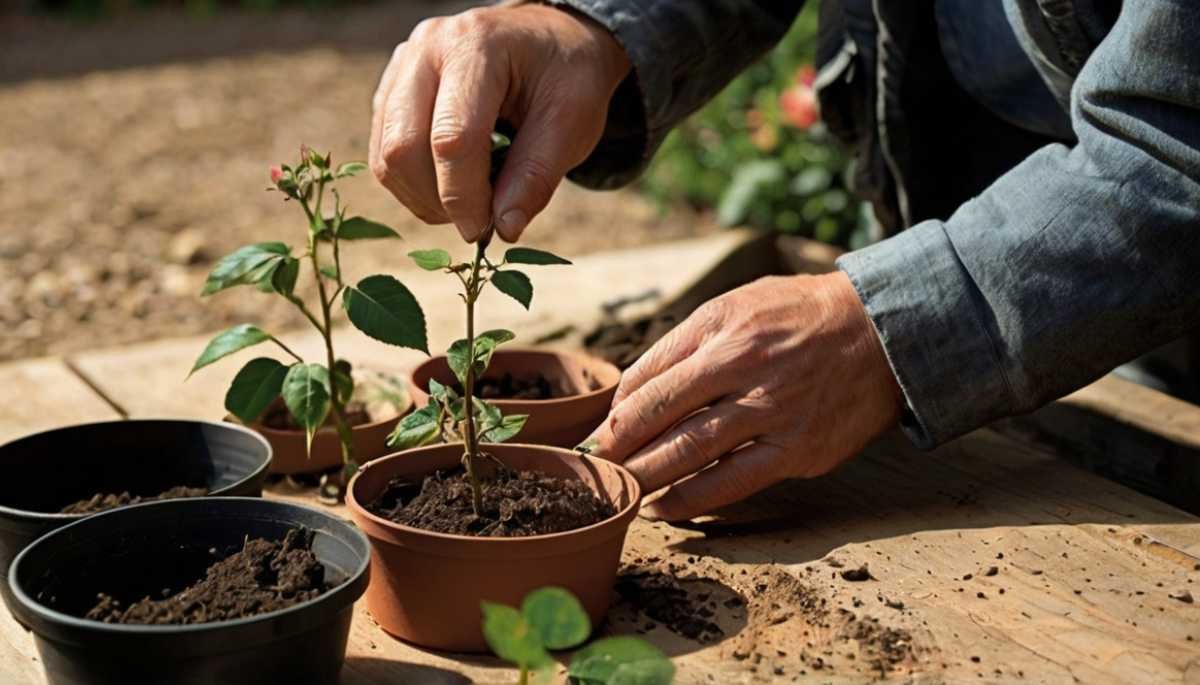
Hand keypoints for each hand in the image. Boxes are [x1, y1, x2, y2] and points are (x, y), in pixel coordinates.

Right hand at [370, 4, 630, 242]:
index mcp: (476, 47)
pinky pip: (383, 152)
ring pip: (385, 156)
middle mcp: (427, 49)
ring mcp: (402, 66)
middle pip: (404, 147)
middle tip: (477, 224)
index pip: (452, 138)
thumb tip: (503, 229)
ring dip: (422, 198)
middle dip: (438, 202)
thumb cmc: (566, 76)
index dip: (464, 197)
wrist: (550, 39)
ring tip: (468, 205)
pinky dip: (412, 184)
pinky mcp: (391, 89)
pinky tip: (450, 186)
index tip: (485, 231)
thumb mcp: (572, 120)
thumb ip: (537, 175)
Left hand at [585, 272, 902, 520]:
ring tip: (618, 490)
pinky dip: (691, 501)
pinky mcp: (797, 450)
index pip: (649, 378)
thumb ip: (682, 345)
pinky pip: (732, 483)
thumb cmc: (798, 316)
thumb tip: (630, 393)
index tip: (595, 434)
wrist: (881, 332)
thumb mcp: (736, 306)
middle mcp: (745, 369)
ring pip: (689, 452)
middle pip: (660, 415)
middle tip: (592, 468)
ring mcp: (772, 412)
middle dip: (617, 446)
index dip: (614, 412)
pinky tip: (663, 509)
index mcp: (723, 331)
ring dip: (644, 475)